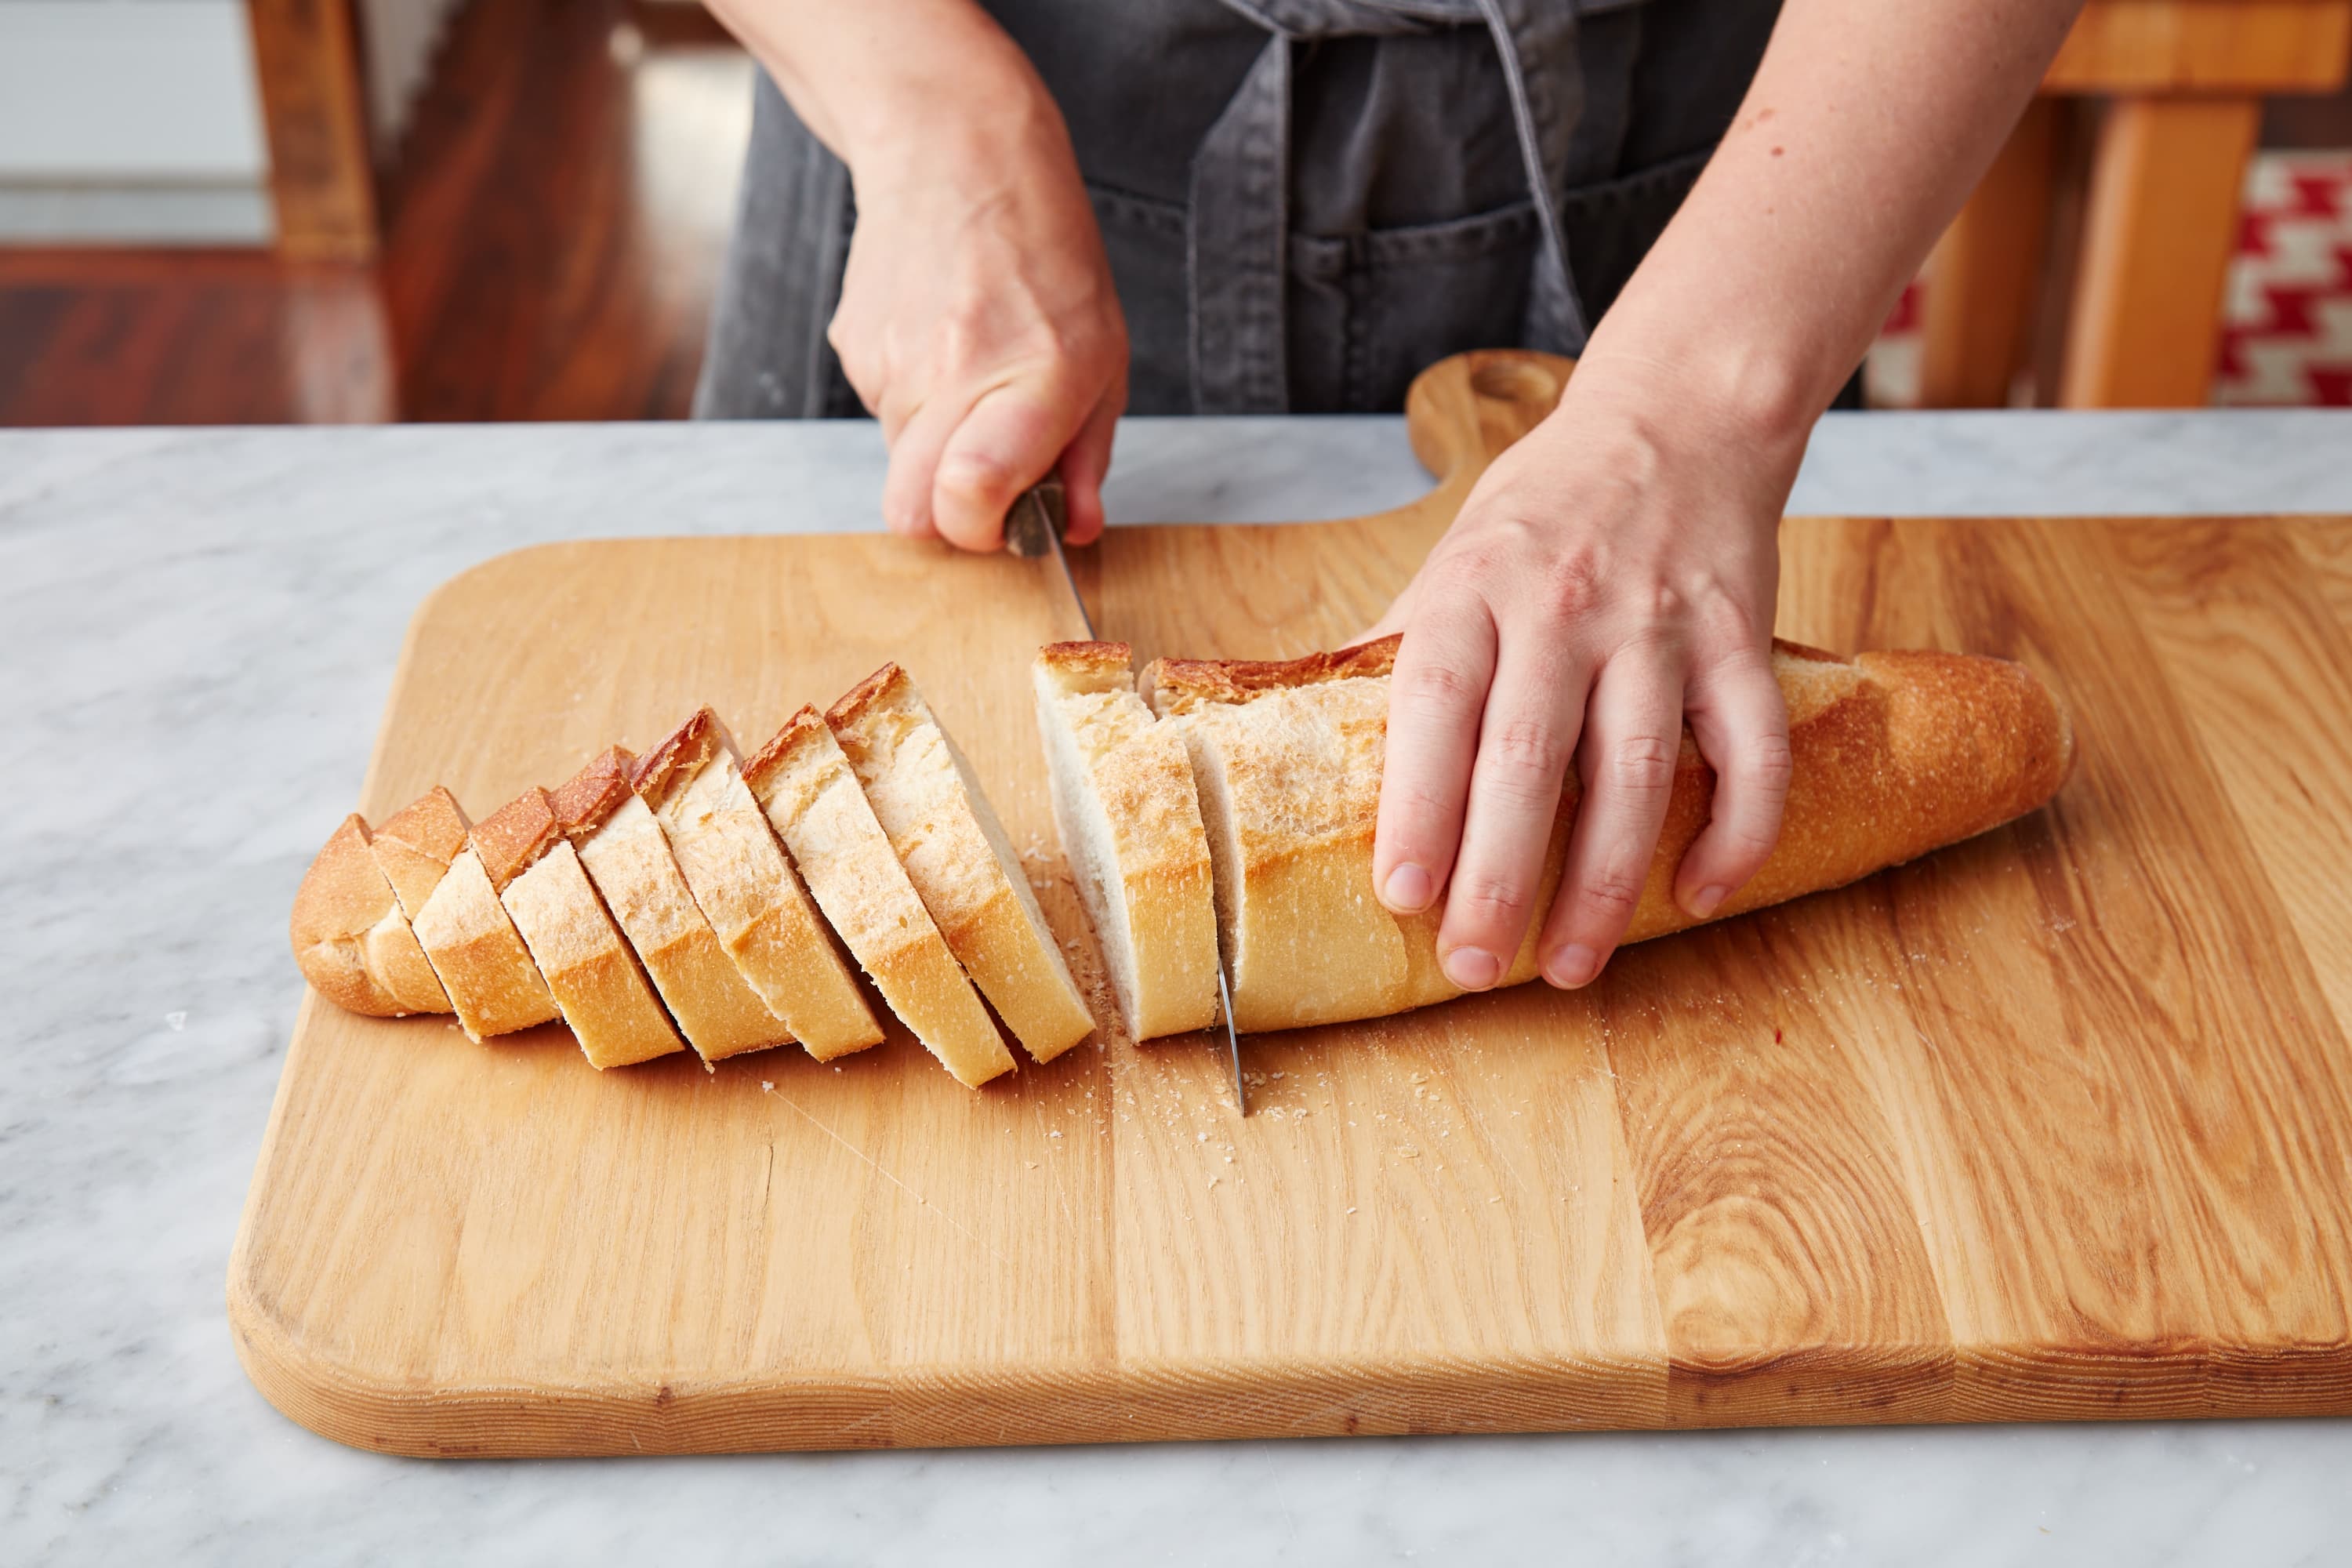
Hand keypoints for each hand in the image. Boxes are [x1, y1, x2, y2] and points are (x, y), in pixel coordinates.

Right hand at [829, 85, 1126, 550]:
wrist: (955, 151)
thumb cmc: (1045, 249)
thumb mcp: (1103, 351)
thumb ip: (1086, 453)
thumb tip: (1077, 527)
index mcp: (1031, 377)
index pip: (967, 495)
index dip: (980, 531)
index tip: (1005, 519)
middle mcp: (952, 374)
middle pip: (910, 513)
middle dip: (946, 518)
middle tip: (987, 481)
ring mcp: (890, 362)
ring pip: (899, 462)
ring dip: (937, 446)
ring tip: (974, 374)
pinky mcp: (853, 348)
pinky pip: (882, 413)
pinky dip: (914, 402)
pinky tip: (941, 343)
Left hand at [1362, 354, 1802, 992]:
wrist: (1679, 413)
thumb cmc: (1547, 507)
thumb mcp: (1450, 555)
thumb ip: (1394, 647)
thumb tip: (1307, 733)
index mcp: (1474, 588)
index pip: (1435, 705)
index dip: (1416, 806)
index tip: (1403, 894)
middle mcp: (1564, 606)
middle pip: (1528, 759)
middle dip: (1501, 876)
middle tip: (1476, 965)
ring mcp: (1659, 624)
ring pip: (1636, 771)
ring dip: (1605, 881)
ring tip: (1572, 963)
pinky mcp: (1740, 638)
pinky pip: (1752, 749)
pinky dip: (1735, 830)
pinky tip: (1699, 893)